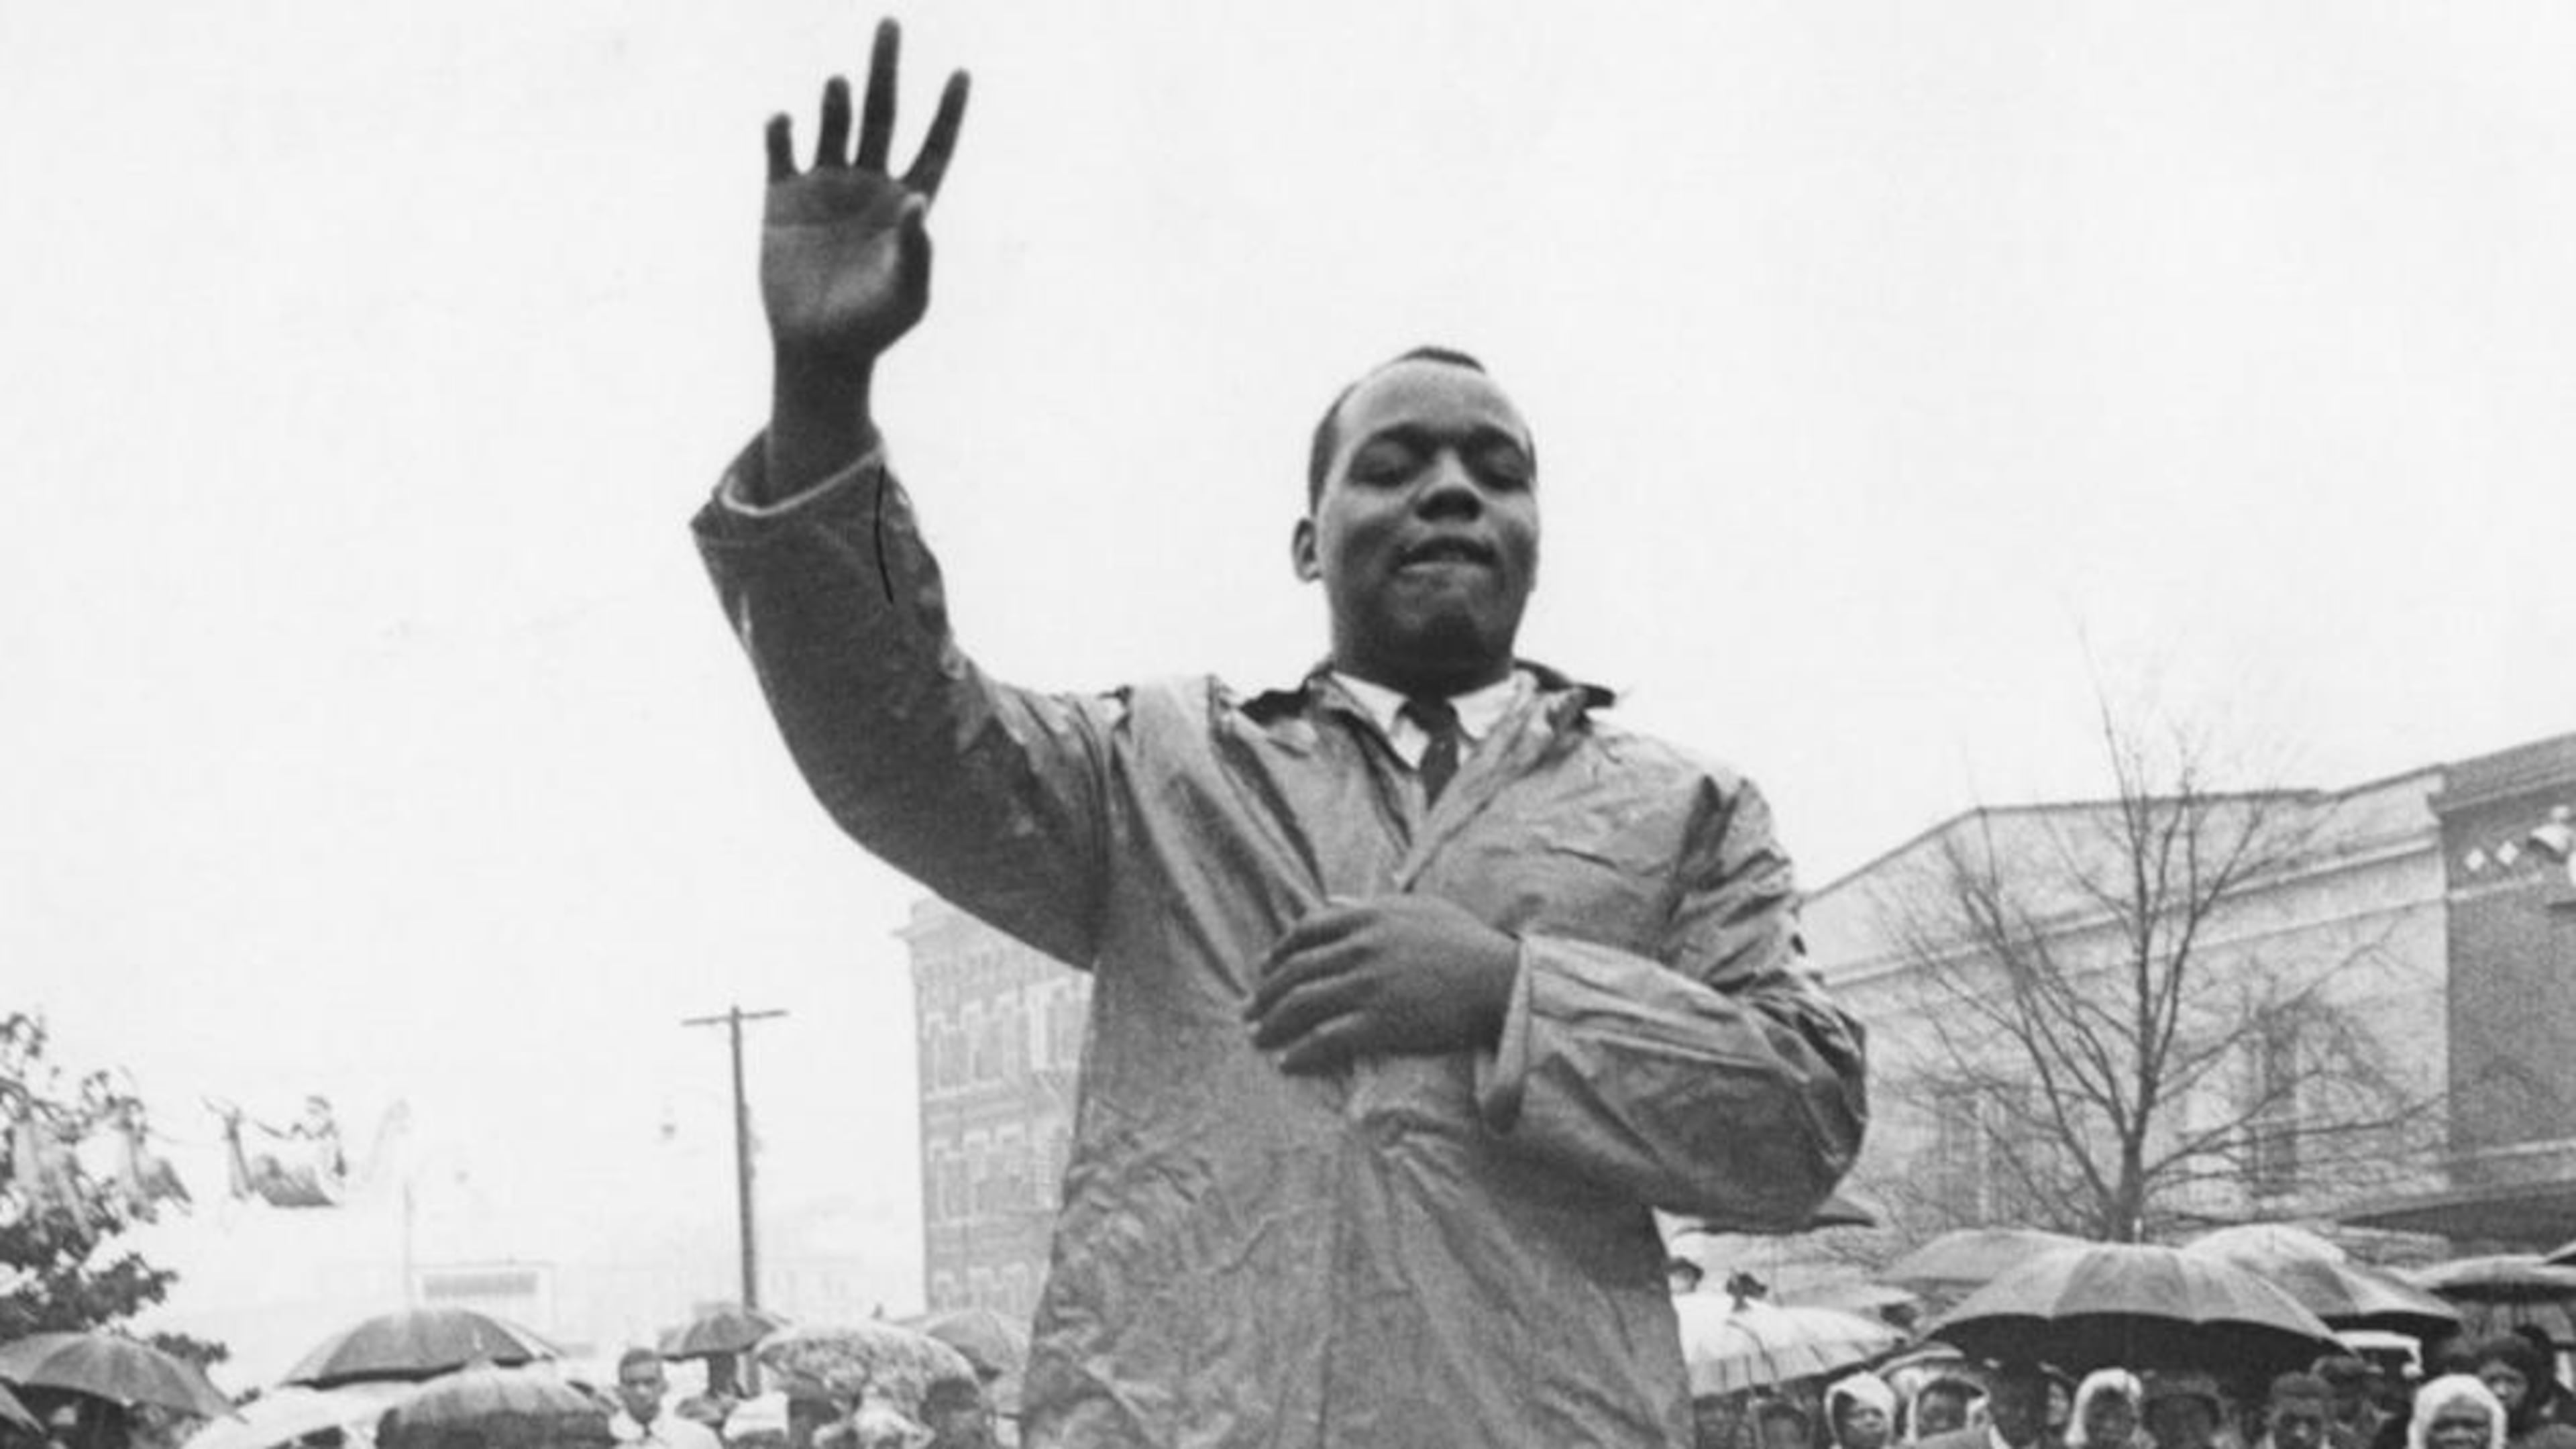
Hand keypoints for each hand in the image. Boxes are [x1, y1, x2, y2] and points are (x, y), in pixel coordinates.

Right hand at [761, 19, 968, 375]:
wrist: (817, 349)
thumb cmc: (873, 327)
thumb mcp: (907, 294)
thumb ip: (917, 250)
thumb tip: (918, 202)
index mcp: (906, 204)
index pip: (934, 147)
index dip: (948, 113)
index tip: (963, 74)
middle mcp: (868, 185)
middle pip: (882, 114)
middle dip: (886, 70)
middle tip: (891, 22)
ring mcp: (824, 187)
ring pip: (834, 126)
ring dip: (837, 103)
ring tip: (838, 85)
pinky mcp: (781, 200)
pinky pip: (780, 153)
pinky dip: (780, 131)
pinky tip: (784, 119)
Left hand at [1245, 895, 1519, 1073]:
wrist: (1499, 979)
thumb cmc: (1464, 943)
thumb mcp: (1417, 908)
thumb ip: (1371, 907)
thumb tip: (1335, 903)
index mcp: (1366, 917)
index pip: (1303, 931)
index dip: (1278, 953)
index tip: (1265, 970)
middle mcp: (1359, 948)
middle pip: (1293, 971)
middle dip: (1264, 994)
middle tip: (1248, 1011)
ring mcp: (1368, 986)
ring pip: (1301, 1005)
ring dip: (1272, 1024)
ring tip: (1259, 1038)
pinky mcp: (1380, 1023)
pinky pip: (1326, 1039)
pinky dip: (1301, 1052)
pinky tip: (1288, 1063)